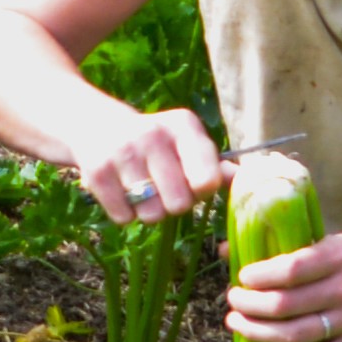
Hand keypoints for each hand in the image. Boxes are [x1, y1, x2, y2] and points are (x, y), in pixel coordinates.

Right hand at [73, 101, 230, 224]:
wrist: (93, 125)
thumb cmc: (154, 141)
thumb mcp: (185, 141)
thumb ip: (215, 164)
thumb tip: (248, 182)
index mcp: (183, 125)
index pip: (208, 180)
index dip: (201, 191)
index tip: (193, 183)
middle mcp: (153, 134)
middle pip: (180, 204)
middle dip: (174, 204)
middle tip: (163, 188)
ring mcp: (123, 153)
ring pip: (152, 214)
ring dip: (149, 210)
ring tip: (141, 188)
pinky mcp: (97, 173)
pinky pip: (124, 217)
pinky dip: (125, 213)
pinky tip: (121, 190)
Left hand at [230, 218, 341, 341]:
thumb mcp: (337, 240)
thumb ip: (294, 249)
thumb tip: (235, 248)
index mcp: (340, 256)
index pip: (290, 270)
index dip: (259, 276)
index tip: (243, 276)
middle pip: (286, 306)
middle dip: (249, 305)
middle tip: (233, 301)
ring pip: (296, 335)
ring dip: (259, 333)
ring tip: (240, 324)